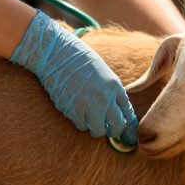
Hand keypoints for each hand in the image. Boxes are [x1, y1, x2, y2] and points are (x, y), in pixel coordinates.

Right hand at [11, 10, 137, 143]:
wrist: (57, 54)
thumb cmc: (80, 61)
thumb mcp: (104, 73)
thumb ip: (112, 92)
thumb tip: (118, 112)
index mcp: (114, 86)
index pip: (127, 112)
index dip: (127, 123)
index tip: (125, 129)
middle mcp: (104, 98)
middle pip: (117, 126)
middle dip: (114, 131)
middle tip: (109, 130)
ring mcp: (88, 105)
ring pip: (98, 130)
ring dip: (95, 127)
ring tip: (90, 118)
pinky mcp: (72, 110)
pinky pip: (81, 125)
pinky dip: (81, 122)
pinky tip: (77, 111)